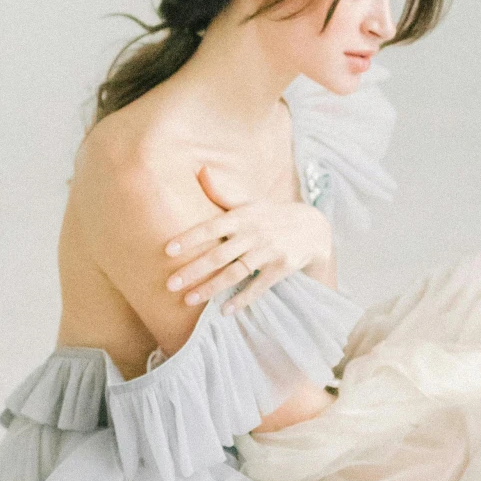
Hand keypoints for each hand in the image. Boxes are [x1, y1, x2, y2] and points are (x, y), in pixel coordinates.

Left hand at [163, 163, 332, 311]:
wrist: (312, 227)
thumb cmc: (271, 215)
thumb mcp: (249, 201)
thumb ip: (223, 192)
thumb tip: (202, 170)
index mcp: (242, 216)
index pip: (211, 227)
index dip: (189, 237)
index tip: (168, 250)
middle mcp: (254, 233)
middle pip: (219, 254)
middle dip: (193, 270)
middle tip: (170, 284)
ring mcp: (269, 251)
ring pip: (235, 273)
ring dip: (211, 288)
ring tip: (189, 300)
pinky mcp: (282, 267)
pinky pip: (258, 286)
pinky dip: (242, 299)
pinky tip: (224, 311)